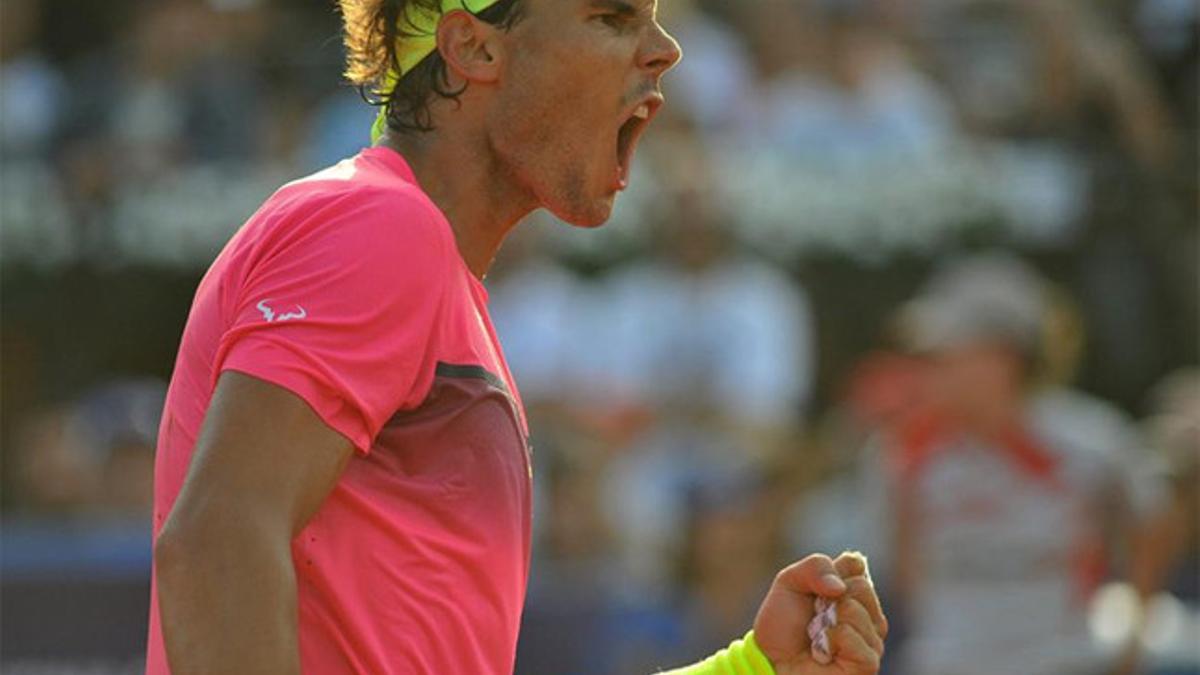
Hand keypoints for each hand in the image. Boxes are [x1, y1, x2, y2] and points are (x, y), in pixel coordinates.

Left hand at [752, 552, 887, 674]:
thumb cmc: (782, 623)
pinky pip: (851, 636)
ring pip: (855, 610)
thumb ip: (816, 567)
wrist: (771, 659)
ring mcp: (872, 640)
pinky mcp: (868, 663)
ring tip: (817, 637)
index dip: (830, 574)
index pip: (856, 564)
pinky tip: (823, 651)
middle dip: (827, 598)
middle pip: (860, 586)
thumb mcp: (790, 581)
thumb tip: (841, 586)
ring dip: (825, 622)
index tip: (815, 590)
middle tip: (814, 617)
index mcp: (855, 592)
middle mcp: (869, 614)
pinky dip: (830, 640)